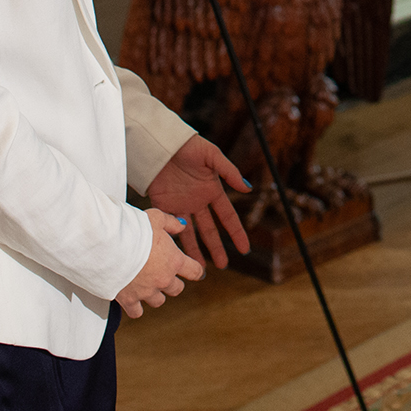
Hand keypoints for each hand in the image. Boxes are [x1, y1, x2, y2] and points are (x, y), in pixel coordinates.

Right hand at [114, 207, 204, 317]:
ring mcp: (147, 292)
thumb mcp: (156, 218)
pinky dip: (135, 308)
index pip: (194, 271)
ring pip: (158, 301)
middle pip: (177, 289)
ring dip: (155, 295)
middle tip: (164, 274)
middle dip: (173, 283)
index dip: (196, 271)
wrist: (109, 246)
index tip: (195, 271)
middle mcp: (163, 279)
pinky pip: (136, 312)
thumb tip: (182, 226)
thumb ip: (171, 223)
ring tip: (147, 286)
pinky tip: (132, 300)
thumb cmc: (133, 230)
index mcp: (174, 260)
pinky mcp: (129, 300)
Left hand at [144, 134, 252, 267]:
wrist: (162, 143)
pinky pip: (170, 226)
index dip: (236, 233)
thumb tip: (248, 189)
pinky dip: (174, 239)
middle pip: (210, 230)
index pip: (228, 217)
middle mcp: (199, 201)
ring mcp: (181, 205)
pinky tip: (176, 253)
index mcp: (213, 190)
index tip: (244, 249)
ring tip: (196, 267)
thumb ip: (230, 172)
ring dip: (194, 250)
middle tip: (222, 265)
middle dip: (216, 248)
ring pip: (190, 233)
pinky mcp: (163, 205)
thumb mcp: (213, 156)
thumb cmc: (189, 146)